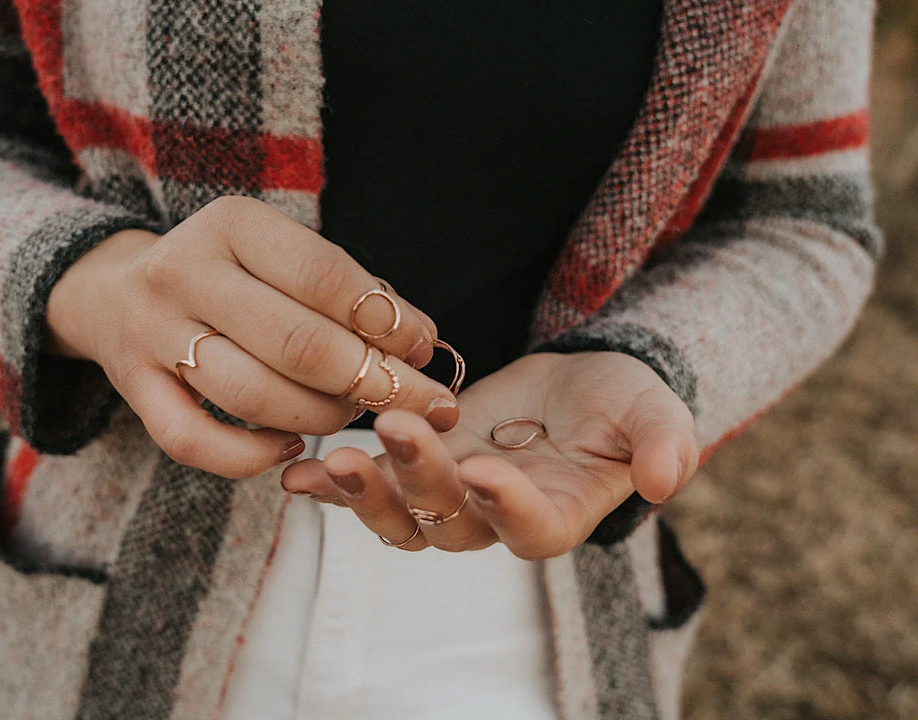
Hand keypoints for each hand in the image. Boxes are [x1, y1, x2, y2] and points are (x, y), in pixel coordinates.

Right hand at [45, 196, 459, 477]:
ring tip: (352, 416)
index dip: (386, 320)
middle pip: (296, 343)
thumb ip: (347, 292)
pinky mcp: (133, 389)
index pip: (325, 277)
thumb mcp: (281, 257)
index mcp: (232, 224)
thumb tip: (417, 344)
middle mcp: (184, 272)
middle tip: (417, 403)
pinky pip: (195, 442)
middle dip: (371, 382)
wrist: (118, 292)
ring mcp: (151, 333)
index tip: (424, 349)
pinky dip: (253, 456)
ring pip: (252, 396)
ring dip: (322, 418)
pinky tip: (292, 445)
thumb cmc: (232, 277)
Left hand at [281, 352, 697, 557]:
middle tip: (398, 431)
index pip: (530, 530)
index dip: (507, 507)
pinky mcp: (416, 468)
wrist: (574, 388)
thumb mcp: (653, 412)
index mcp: (556, 514)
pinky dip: (333, 485)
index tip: (485, 470)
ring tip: (332, 463)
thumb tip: (665, 481)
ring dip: (366, 494)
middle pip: (450, 525)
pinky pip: (373, 487)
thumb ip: (663, 443)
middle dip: (422, 483)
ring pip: (402, 517)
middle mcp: (495, 519)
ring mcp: (450, 496)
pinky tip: (299, 471)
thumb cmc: (620, 404)